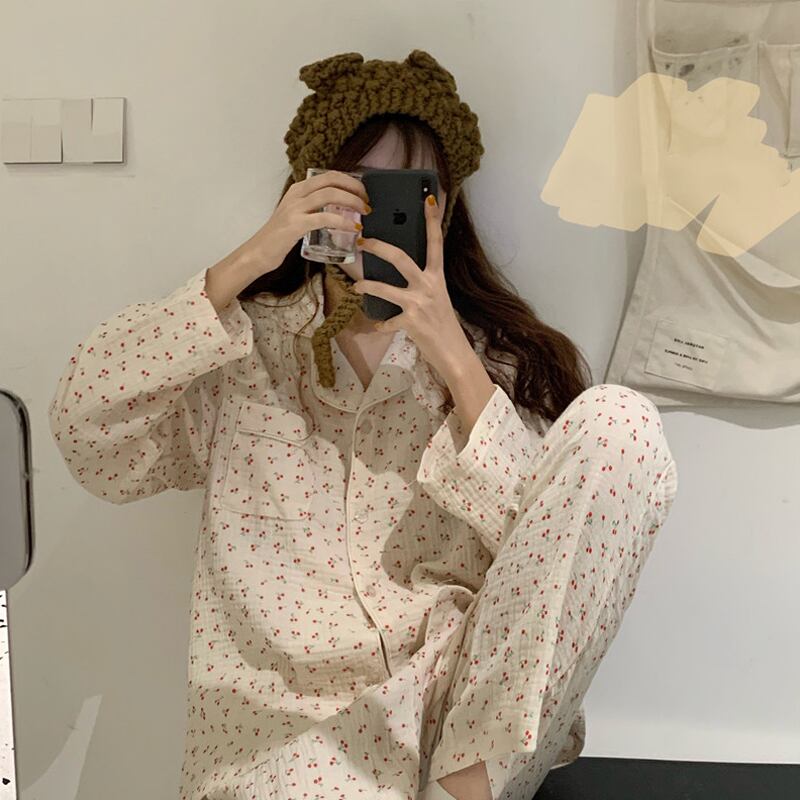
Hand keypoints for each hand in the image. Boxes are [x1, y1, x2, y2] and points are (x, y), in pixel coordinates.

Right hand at [244, 170, 369, 277]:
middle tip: (367, 202)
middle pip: (332, 180)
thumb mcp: (297, 216)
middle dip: (355, 188)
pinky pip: (324, 218)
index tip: (363, 193)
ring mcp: (295, 209)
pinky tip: (353, 227)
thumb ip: (314, 210)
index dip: (350, 181)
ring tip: (364, 212)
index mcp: (298, 190)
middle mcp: (296, 194)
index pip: (329, 175)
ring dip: (352, 201)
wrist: (258, 253)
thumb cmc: (280, 238)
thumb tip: (340, 211)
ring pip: (329, 195)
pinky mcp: (295, 225)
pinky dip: (342, 221)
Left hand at [351, 194, 471, 379]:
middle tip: (362, 240)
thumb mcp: (436, 297)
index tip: (428, 199)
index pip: (436, 242)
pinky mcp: (411, 322)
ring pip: (385, 288)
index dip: (432, 220)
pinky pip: (387, 321)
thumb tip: (400, 271)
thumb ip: (421, 282)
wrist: (453, 352)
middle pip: (400, 258)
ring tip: (356, 285)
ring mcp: (419, 303)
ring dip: (367, 285)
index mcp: (437, 276)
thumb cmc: (443, 323)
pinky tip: (377, 326)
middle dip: (378, 247)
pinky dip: (380, 324)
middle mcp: (428, 285)